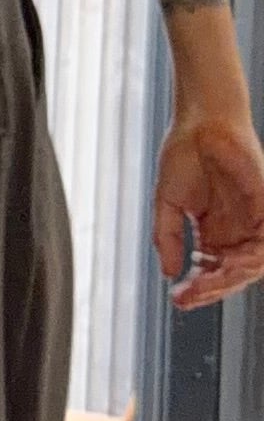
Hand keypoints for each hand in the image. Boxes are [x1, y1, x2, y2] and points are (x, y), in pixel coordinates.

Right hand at [154, 109, 263, 312]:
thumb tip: (169, 272)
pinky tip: (228, 267)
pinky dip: (250, 260)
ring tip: (203, 287)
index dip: (197, 288)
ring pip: (251, 265)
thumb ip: (168, 237)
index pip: (212, 270)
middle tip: (186, 298)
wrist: (200, 122)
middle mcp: (237, 230)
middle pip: (232, 273)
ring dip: (229, 280)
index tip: (177, 298)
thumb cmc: (186, 153)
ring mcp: (252, 221)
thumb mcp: (168, 203)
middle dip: (210, 290)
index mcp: (215, 231)